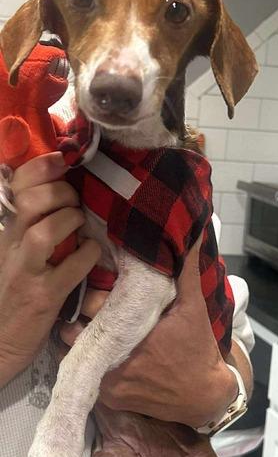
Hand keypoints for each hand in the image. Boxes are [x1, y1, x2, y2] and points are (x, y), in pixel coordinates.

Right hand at [0, 153, 100, 387]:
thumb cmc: (13, 293)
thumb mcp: (15, 251)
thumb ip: (32, 223)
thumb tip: (64, 189)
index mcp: (7, 231)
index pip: (16, 185)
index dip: (41, 166)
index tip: (62, 160)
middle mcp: (12, 245)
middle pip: (32, 202)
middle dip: (62, 192)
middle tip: (75, 204)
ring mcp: (27, 271)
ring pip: (45, 231)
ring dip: (71, 221)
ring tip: (80, 227)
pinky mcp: (44, 296)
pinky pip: (72, 267)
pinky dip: (88, 255)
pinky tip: (90, 254)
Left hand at [59, 236, 239, 426]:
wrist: (204, 396)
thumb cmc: (197, 348)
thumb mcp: (193, 307)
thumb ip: (185, 272)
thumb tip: (187, 236)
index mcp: (132, 336)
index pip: (89, 309)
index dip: (90, 294)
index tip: (97, 285)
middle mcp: (114, 363)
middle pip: (75, 331)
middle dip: (81, 315)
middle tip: (93, 303)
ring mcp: (109, 385)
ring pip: (75, 353)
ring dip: (81, 337)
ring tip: (95, 323)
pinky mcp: (109, 399)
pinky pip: (86, 373)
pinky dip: (89, 358)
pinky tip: (102, 345)